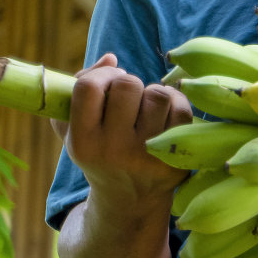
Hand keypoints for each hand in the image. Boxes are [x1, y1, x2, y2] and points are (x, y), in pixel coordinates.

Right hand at [56, 53, 192, 202]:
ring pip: (157, 95)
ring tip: (146, 105)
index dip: (102, 74)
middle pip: (128, 85)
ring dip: (153, 92)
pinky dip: (175, 101)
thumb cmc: (99, 151)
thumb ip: (80, 88)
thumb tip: (111, 59)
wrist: (129, 198)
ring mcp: (148, 155)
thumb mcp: (75, 128)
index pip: (89, 88)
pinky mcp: (175, 158)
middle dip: (129, 83)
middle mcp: (114, 150)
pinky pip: (182, 109)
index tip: (108, 81)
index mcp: (83, 141)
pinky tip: (165, 110)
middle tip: (128, 96)